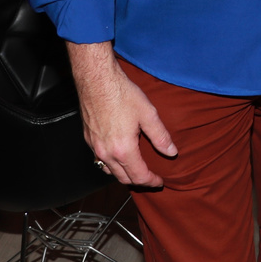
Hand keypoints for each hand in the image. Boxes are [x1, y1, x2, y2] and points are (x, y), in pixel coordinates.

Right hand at [66, 42, 177, 186]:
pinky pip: (99, 160)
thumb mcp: (148, 114)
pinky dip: (110, 165)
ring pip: (109, 171)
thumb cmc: (121, 93)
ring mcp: (94, 147)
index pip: (139, 176)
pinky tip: (118, 157)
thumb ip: (161, 136)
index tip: (159, 181)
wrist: (97, 80)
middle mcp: (106, 152)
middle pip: (123, 178)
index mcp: (123, 149)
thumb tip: (171, 152)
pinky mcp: (88, 138)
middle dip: (138, 181)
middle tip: (150, 179)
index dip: (151, 181)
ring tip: (135, 170)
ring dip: (123, 174)